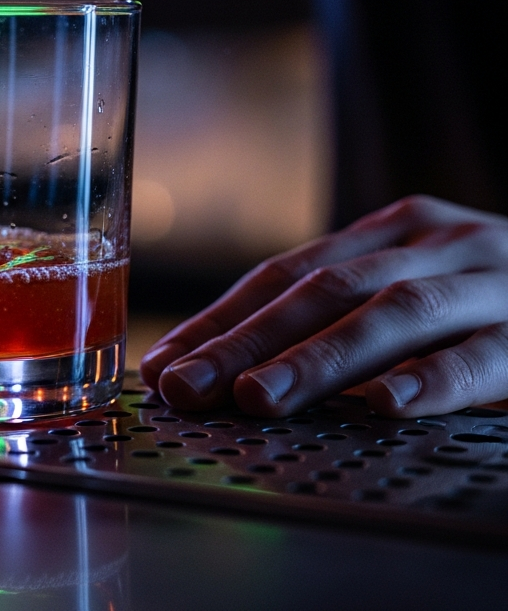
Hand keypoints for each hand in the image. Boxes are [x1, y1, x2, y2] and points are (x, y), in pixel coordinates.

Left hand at [140, 196, 507, 417]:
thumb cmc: (489, 295)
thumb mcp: (413, 284)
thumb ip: (344, 309)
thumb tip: (236, 362)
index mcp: (388, 234)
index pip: (284, 272)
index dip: (220, 317)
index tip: (166, 363)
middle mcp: (429, 243)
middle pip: (322, 288)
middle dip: (245, 339)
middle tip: (186, 386)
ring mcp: (487, 278)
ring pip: (392, 312)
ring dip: (319, 356)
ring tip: (257, 395)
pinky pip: (485, 354)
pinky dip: (434, 378)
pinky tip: (387, 406)